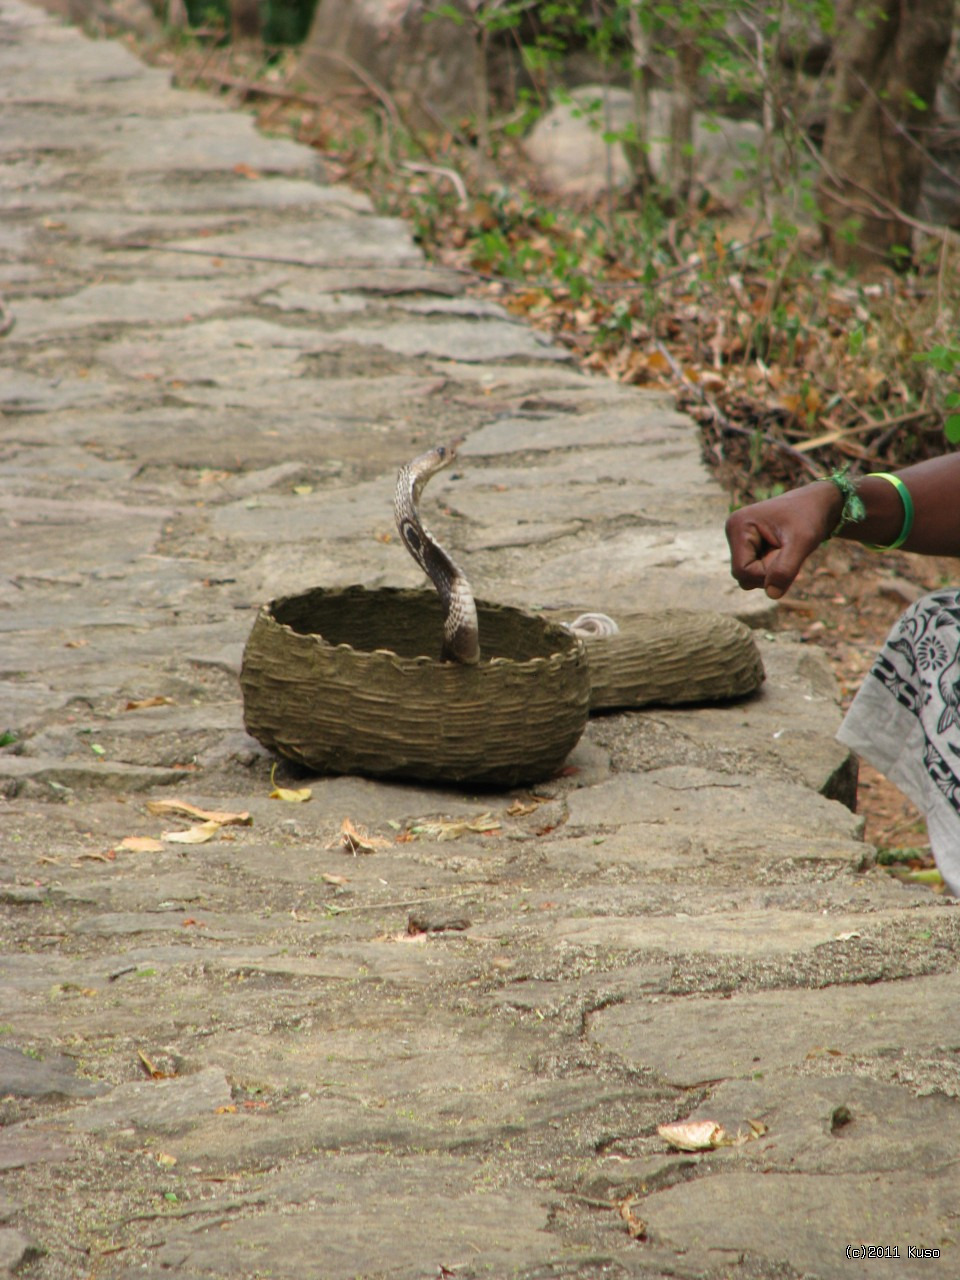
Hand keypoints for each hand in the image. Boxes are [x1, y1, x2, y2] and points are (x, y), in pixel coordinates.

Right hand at [725, 483, 840, 598]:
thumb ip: (785, 569)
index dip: (767, 574)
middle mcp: (733, 530)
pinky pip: (754, 569)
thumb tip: (772, 594)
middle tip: (788, 552)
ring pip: (748, 575)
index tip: (788, 557)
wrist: (818, 503)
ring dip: (770, 571)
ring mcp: (738, 537)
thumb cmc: (810, 518)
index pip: (742, 571)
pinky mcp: (747, 544)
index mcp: (738, 526)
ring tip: (785, 549)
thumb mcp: (802, 542)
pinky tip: (782, 550)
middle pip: (742, 575)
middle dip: (768, 572)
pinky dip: (771, 567)